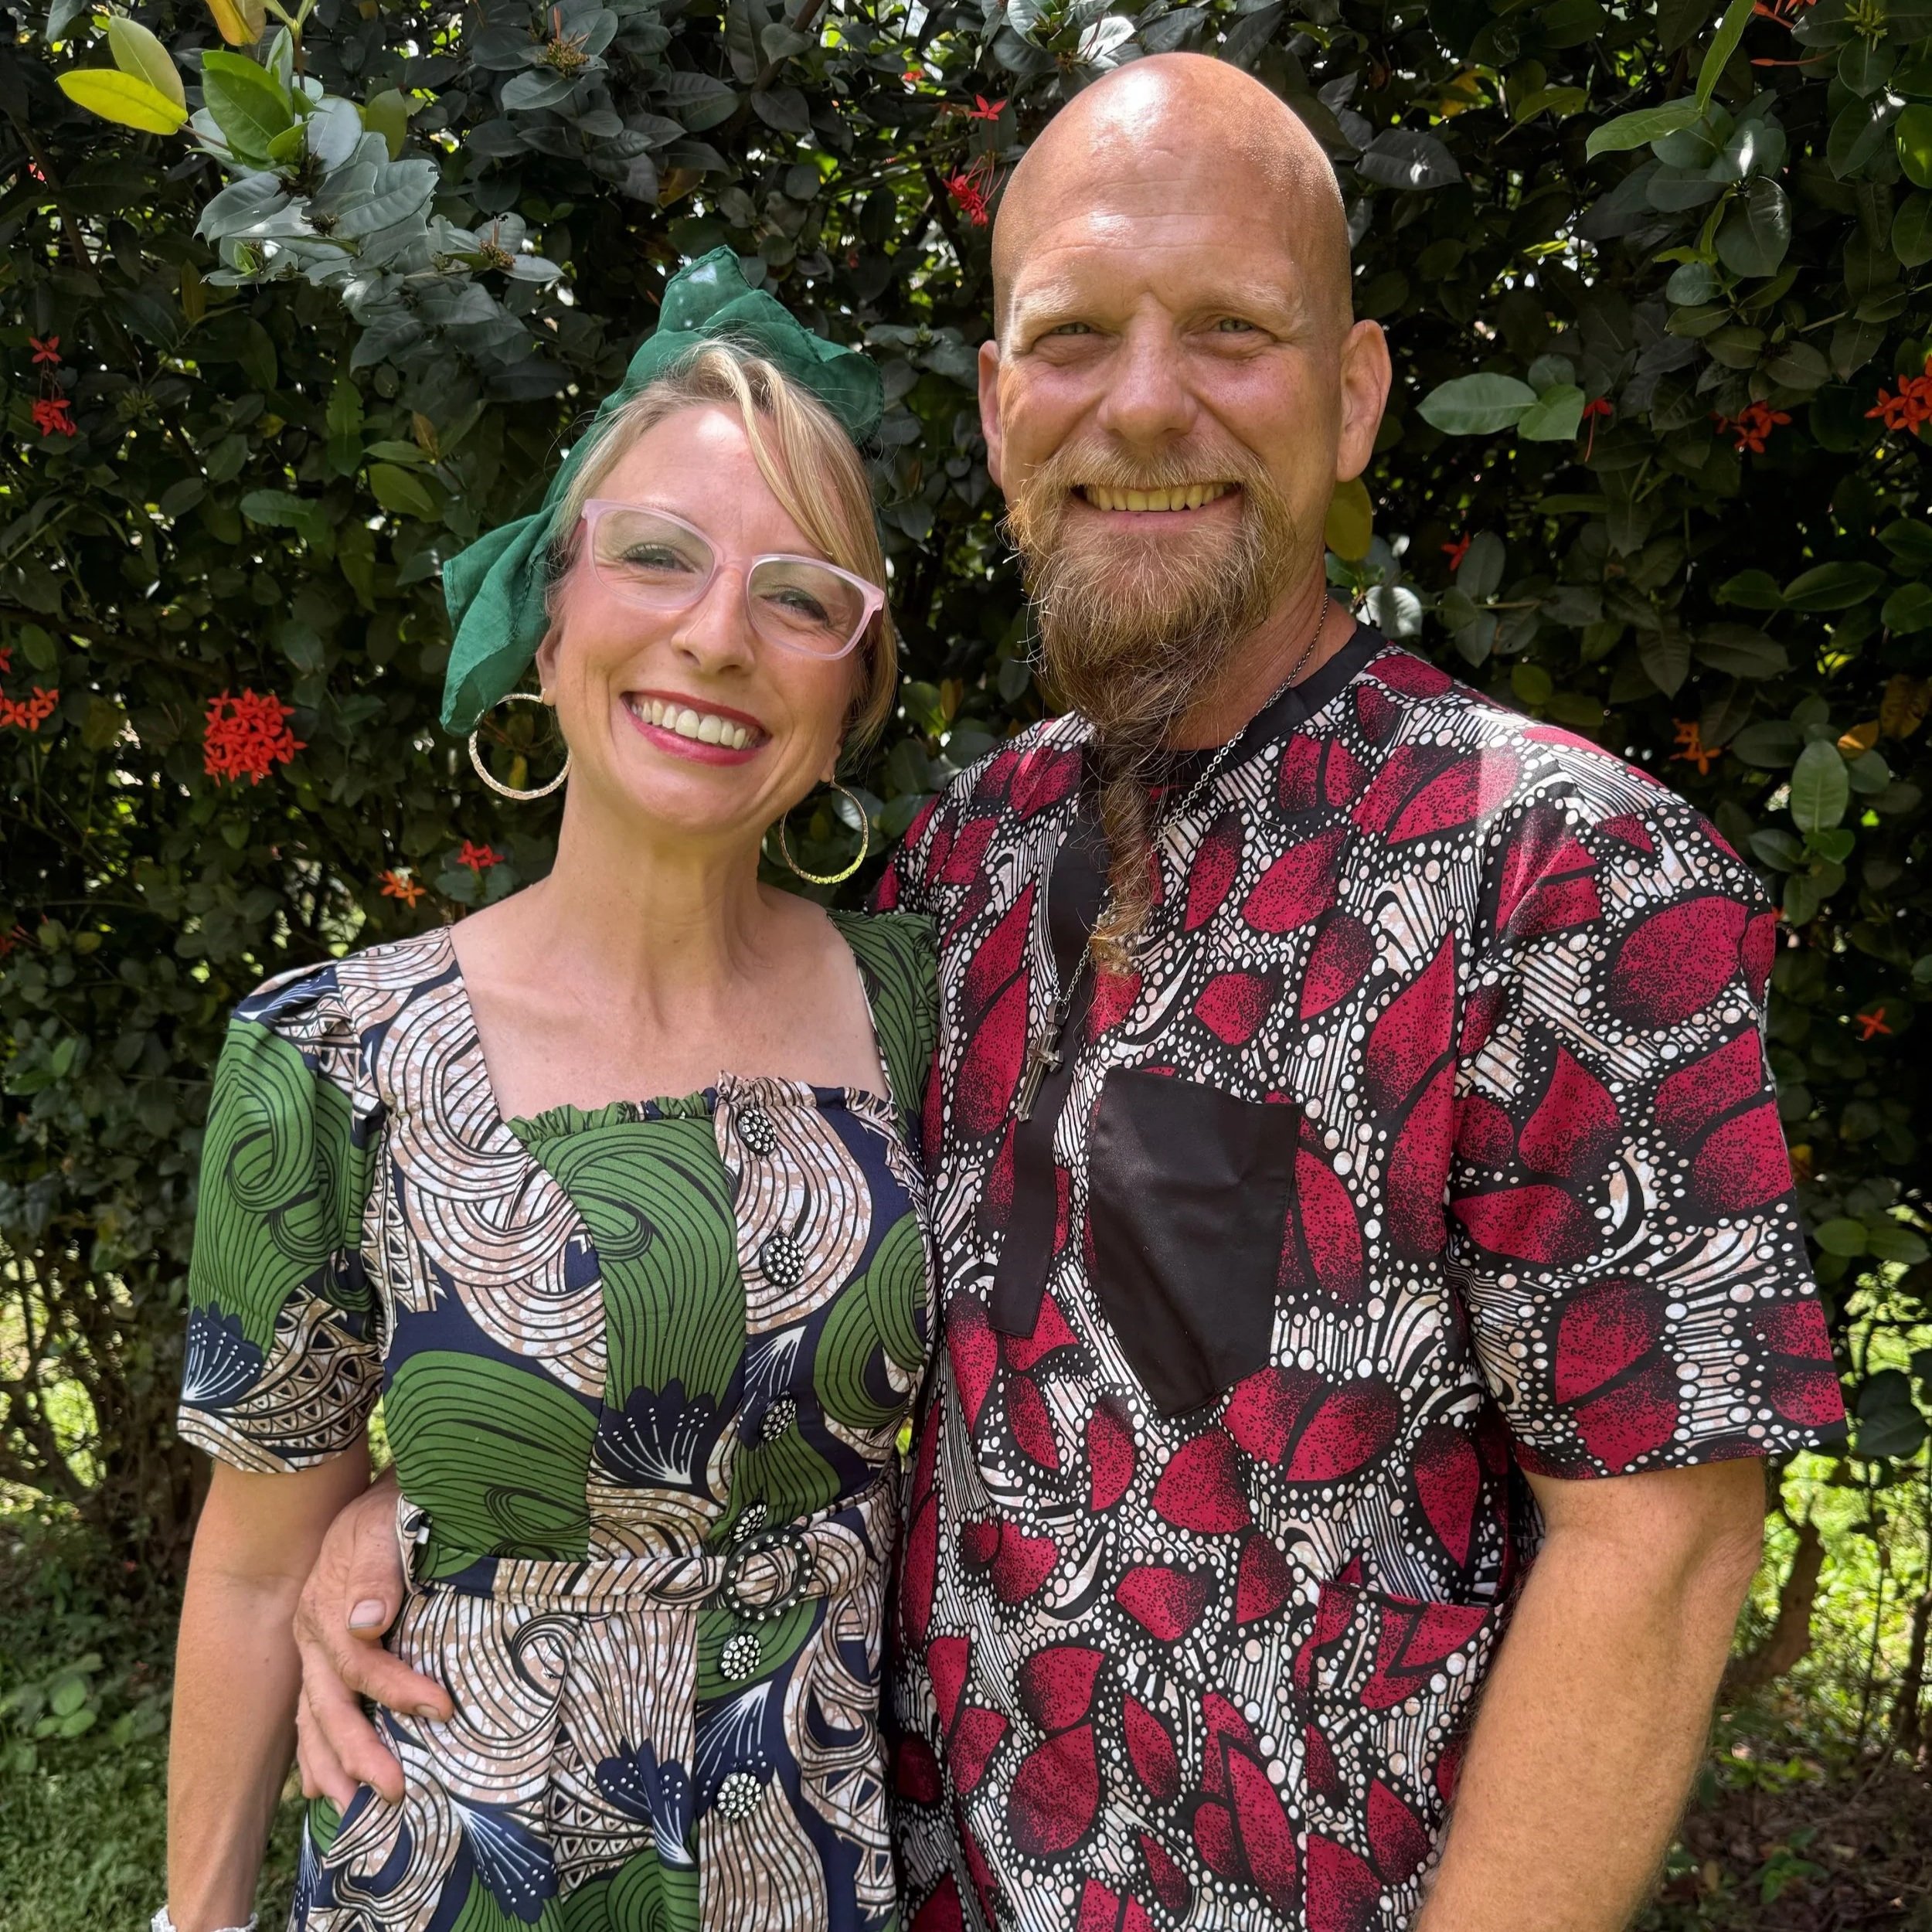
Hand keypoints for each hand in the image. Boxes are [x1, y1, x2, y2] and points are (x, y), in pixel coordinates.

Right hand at [290, 1470, 451, 1807]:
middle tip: (394, 1790)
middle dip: (359, 1753)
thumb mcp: (383, 1523)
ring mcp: (310, 1649)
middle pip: (329, 1706)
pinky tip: (318, 1787)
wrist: (380, 1492)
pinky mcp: (319, 1654)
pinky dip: (313, 1752)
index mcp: (325, 1608)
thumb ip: (375, 1571)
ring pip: (312, 1719)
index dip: (399, 1691)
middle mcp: (311, 1636)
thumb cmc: (391, 1508)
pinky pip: (308, 1713)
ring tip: (351, 1807)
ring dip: (330, 1765)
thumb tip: (368, 1623)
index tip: (443, 1709)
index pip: (361, 1665)